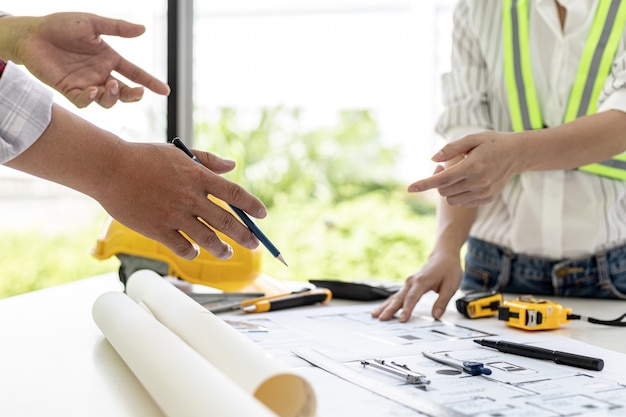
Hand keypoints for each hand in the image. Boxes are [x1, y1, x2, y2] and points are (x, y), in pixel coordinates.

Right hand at [5, 103, 266, 259]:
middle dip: (245, 236)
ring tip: (227, 252)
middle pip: (227, 222)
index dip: (252, 205)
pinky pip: (183, 248)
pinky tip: (195, 252)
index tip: (263, 215)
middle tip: (254, 244)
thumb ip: (207, 160)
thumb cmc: (144, 157)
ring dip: (221, 249)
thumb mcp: (178, 153)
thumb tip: (231, 165)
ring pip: (208, 240)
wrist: (109, 169)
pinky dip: (192, 252)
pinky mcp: (158, 230)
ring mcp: (174, 215)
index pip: (234, 193)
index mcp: (198, 176)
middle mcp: (190, 197)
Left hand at [11, 12, 169, 107]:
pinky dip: (92, 99)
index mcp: (109, 58)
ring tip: (111, 85)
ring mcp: (87, 83)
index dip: (150, 82)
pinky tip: (93, 90)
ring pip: (108, 101)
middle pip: (125, 92)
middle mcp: (100, 73)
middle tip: (137, 91)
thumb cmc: (61, 26)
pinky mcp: (70, 90)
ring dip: (114, 97)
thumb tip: (143, 29)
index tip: (165, 90)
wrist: (32, 34)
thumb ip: (117, 28)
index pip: (135, 73)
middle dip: (134, 95)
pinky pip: (86, 101)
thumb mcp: (92, 23)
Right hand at [371, 252, 462, 321]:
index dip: (407, 309)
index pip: (412, 298)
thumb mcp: (451, 286)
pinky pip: (396, 296)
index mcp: (422, 281)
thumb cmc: (448, 269)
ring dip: (385, 306)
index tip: (403, 319)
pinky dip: (388, 303)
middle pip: (399, 298)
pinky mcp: (408, 286)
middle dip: (389, 309)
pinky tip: (381, 309)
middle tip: (382, 319)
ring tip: (375, 315)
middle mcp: (412, 282)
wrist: (443, 256)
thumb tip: (436, 315)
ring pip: (394, 297)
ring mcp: (408, 283)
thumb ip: (442, 301)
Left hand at [408, 131, 522, 206]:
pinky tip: (466, 181)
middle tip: (444, 167)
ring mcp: (484, 192)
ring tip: (456, 174)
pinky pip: (463, 202)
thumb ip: (451, 149)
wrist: (517, 154)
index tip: (409, 188)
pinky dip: (458, 194)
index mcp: (473, 166)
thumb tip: (432, 160)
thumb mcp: (472, 138)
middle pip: (444, 190)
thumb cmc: (492, 142)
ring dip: (447, 188)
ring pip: (451, 199)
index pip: (442, 179)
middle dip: (438, 180)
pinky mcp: (487, 198)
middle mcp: (479, 181)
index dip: (424, 183)